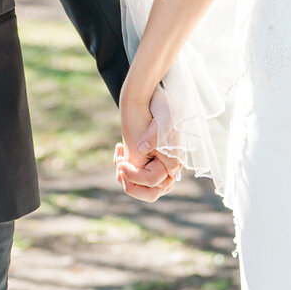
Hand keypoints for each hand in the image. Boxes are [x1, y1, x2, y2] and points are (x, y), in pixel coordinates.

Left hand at [115, 83, 180, 202]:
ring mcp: (159, 165)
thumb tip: (141, 148)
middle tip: (118, 168)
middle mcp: (168, 169)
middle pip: (150, 192)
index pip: (151, 182)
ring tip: (117, 158)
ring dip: (127, 177)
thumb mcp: (163, 118)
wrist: (158, 96)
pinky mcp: (150, 159)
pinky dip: (127, 168)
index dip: (133, 176)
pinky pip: (138, 174)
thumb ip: (153, 136)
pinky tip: (119, 150)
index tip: (120, 164)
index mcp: (173, 162)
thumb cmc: (163, 106)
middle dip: (130, 184)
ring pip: (143, 186)